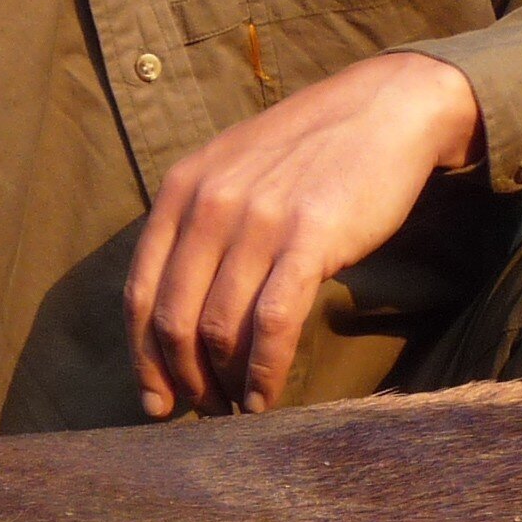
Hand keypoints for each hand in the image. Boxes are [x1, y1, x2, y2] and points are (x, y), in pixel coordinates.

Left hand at [125, 52, 480, 418]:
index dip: (142, 357)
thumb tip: (175, 309)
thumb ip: (196, 226)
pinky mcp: (309, 239)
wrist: (383, 110)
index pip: (139, 293)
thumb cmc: (307, 151)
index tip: (155, 399)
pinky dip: (264, 372)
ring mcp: (258, 222)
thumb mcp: (231, 171)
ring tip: (239, 409)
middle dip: (183, 380)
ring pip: (220, 329)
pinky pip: (272, 324)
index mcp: (180, 191)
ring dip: (225, 383)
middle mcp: (208, 205)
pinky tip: (266, 397)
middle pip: (173, 319)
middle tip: (203, 411)